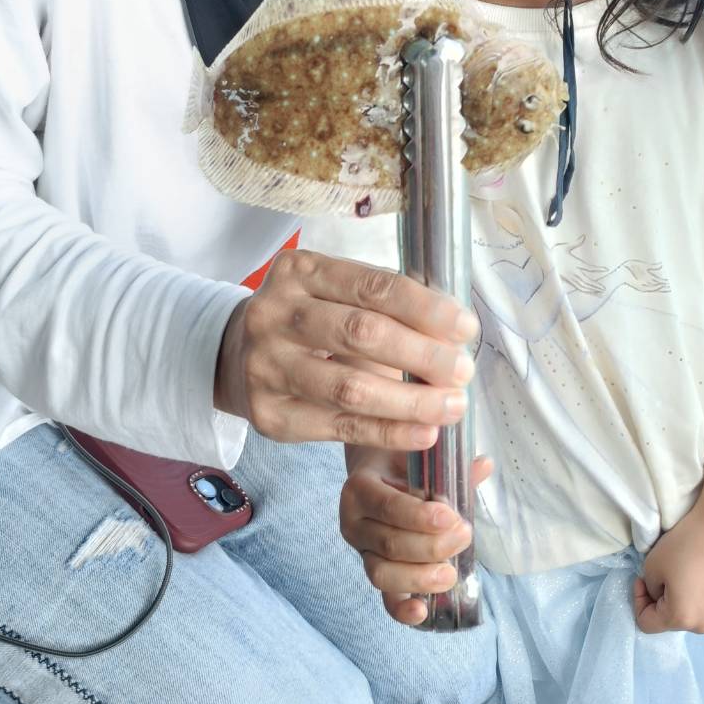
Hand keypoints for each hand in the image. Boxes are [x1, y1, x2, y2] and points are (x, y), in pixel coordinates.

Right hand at [213, 249, 476, 447]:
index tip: (465, 328)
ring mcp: (266, 365)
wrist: (238, 355)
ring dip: (411, 402)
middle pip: (361, 334)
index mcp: (299, 271)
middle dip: (422, 355)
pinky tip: (423, 433)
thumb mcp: (333, 291)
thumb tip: (453, 330)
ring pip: (351, 387)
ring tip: (452, 406)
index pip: (373, 286)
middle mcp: (274, 313)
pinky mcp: (269, 414)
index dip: (425, 308)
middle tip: (463, 371)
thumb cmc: (309, 318)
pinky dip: (388, 431)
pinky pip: (340, 427)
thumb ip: (382, 302)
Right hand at [340, 450, 492, 624]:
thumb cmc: (400, 464)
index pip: (387, 506)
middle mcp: (353, 522)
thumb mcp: (418, 457)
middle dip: (431, 546)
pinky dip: (401, 610)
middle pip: (389, 545)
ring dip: (420, 577)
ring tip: (450, 573)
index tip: (450, 517)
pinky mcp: (375, 572)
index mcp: (360, 488)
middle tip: (463, 535)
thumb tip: (485, 465)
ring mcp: (362, 552)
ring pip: (383, 574)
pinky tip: (422, 612)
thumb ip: (448, 465)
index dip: (418, 516)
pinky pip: (384, 598)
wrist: (377, 474)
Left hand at [633, 506, 703, 634]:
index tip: (641, 579)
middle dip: (658, 601)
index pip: (647, 624)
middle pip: (668, 621)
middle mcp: (702, 625)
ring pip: (687, 616)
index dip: (638, 601)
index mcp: (681, 618)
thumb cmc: (682, 547)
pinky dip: (695, 598)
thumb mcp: (650, 567)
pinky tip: (698, 577)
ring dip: (677, 601)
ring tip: (680, 575)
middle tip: (660, 575)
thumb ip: (649, 590)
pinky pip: (702, 609)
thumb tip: (660, 594)